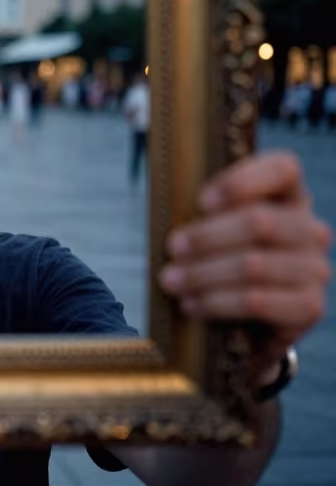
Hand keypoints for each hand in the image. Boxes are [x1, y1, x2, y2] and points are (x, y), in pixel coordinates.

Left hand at [160, 151, 331, 369]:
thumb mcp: (213, 225)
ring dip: (204, 274)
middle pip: (260, 222)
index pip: (283, 169)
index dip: (241, 182)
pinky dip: (217, 303)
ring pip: (254, 265)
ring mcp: (313, 267)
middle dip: (207, 237)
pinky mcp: (309, 306)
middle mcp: (309, 227)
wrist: (245, 316)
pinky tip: (192, 304)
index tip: (202, 202)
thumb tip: (172, 218)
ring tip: (172, 280)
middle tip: (173, 248)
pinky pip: (258, 301)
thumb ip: (203, 213)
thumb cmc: (220, 255)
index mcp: (287, 194)